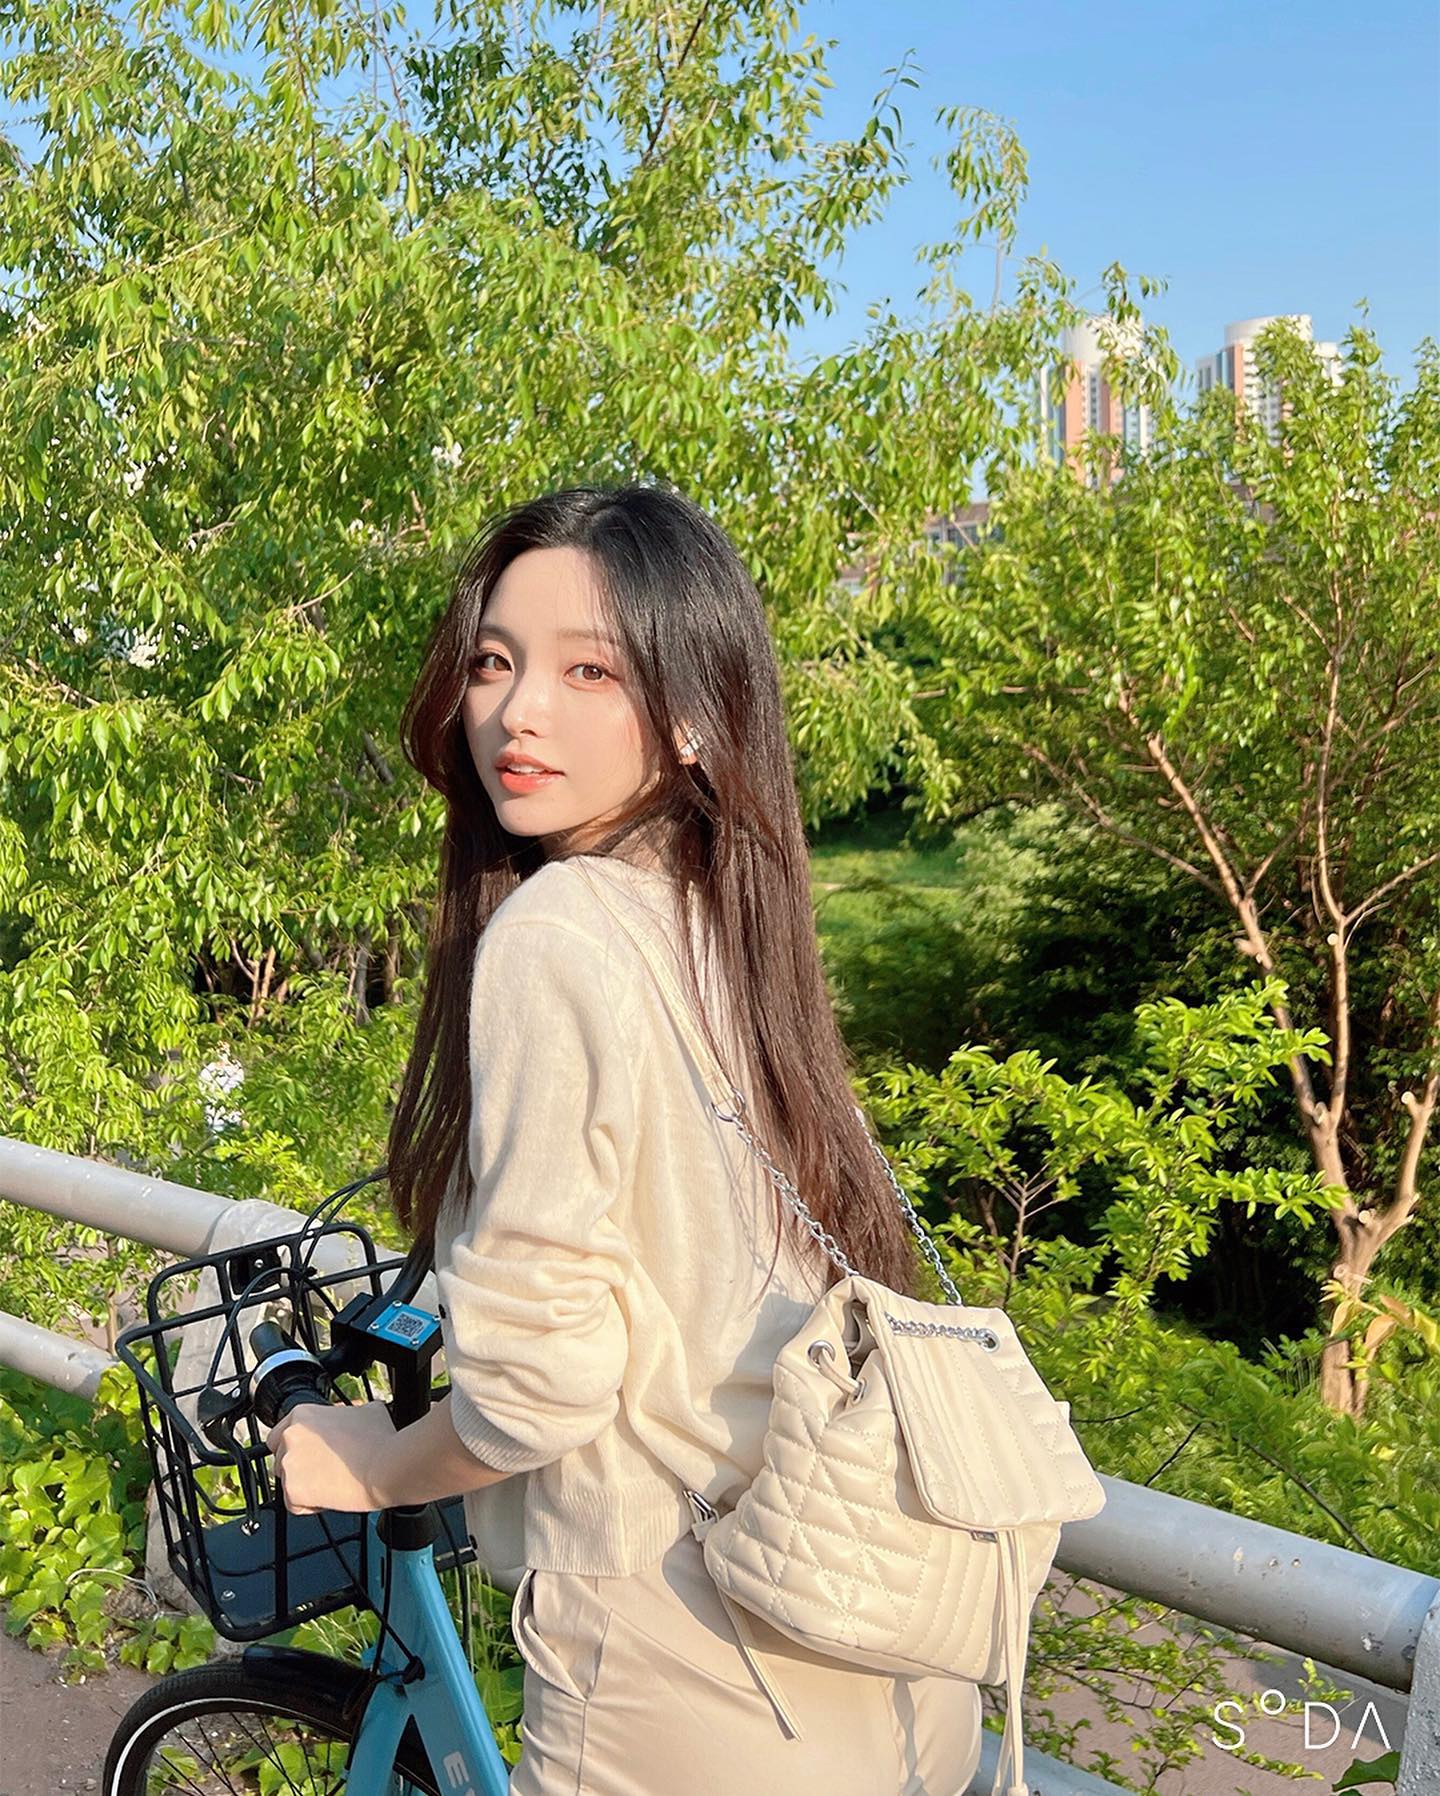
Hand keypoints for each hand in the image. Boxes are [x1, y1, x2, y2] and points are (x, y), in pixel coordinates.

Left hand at [265, 1401, 397, 1514]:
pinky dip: (310, 1505)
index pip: (280, 1434)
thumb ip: (350, 1411)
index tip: (310, 1454)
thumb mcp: (367, 1410)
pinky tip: (331, 1496)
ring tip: (333, 1483)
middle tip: (324, 1471)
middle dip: (299, 1468)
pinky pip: (294, 1504)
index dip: (298, 1448)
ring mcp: (289, 1463)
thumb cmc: (380, 1442)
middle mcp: (291, 1436)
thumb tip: (357, 1413)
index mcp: (303, 1414)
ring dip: (306, 1486)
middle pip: (280, 1459)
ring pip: (288, 1482)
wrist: (386, 1468)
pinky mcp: (292, 1490)